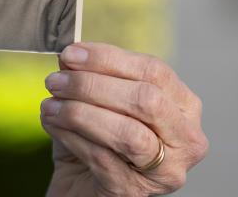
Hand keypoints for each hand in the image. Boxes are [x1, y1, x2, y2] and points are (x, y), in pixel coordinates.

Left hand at [41, 43, 208, 195]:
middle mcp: (186, 140)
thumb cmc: (96, 143)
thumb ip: (90, 78)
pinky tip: (53, 125)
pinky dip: (71, 137)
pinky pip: (102, 158)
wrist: (83, 188)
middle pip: (146, 100)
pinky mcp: (134, 192)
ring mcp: (165, 171)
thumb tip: (71, 56)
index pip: (154, 71)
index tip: (70, 54)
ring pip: (128, 133)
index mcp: (183, 107)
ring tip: (51, 106)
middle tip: (56, 81)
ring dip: (80, 113)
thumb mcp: (96, 104)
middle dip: (93, 86)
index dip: (109, 59)